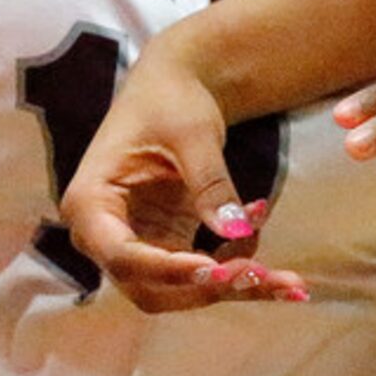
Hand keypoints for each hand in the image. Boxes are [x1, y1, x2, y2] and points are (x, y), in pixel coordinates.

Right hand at [62, 51, 306, 312]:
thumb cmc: (170, 99)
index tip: (213, 269)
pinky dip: (237, 265)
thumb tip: (235, 232)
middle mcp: (106, 234)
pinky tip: (260, 225)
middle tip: (262, 275)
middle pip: (149, 288)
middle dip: (207, 288)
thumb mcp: (192, 133)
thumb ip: (209, 182)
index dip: (166, 269)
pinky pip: (201, 274)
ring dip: (232, 286)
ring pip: (180, 290)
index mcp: (91, 202)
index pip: (121, 255)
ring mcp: (138, 244)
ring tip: (285, 278)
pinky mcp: (167, 245)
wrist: (177, 85)